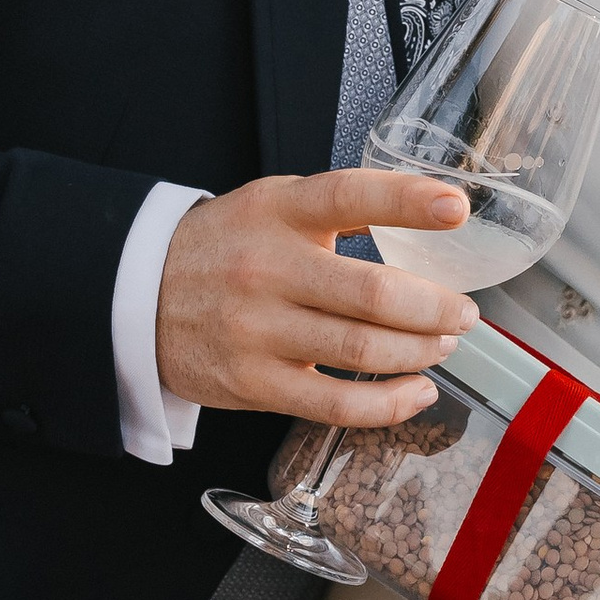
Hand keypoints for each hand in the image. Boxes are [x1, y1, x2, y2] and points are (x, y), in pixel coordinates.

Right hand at [154, 167, 478, 426]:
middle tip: (464, 312)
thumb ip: (338, 207)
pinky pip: (336, 404)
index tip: (456, 207)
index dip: (407, 201)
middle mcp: (268, 268)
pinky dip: (388, 404)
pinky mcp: (253, 382)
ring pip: (362, 350)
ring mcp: (258, 330)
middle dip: (436, 307)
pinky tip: (417, 391)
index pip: (349, 195)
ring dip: (420, 352)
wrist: (135, 296)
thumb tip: (432, 213)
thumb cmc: (225, 249)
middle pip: (372, 292)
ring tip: (442, 345)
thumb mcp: (271, 205)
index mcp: (278, 211)